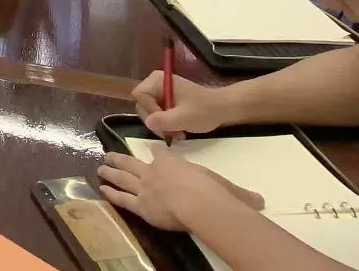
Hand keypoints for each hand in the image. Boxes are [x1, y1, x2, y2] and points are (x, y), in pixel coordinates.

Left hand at [97, 145, 263, 231]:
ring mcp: (145, 187)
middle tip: (107, 154)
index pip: (161, 154)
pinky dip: (112, 194)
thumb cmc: (212, 190)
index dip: (157, 154)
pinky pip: (123, 198)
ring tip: (99, 168)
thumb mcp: (227, 186)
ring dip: (110, 172)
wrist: (199, 202)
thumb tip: (259, 201)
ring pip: (122, 177)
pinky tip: (103, 190)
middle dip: (120, 158)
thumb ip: (241, 194)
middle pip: (133, 162)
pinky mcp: (140, 205)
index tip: (153, 153)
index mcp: (173, 162)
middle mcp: (155, 171)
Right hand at [131, 72, 228, 139]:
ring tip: (176, 133)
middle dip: (156, 121)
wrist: (221, 108)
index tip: (164, 121)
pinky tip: (177, 131)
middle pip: (142, 105)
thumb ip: (164, 120)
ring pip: (149, 112)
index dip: (149, 110)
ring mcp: (161, 92)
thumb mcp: (183, 118)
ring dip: (161, 125)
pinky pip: (157, 114)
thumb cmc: (204, 110)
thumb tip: (148, 122)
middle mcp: (156, 83)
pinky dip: (165, 124)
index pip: (140, 96)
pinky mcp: (166, 101)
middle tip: (169, 132)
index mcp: (158, 80)